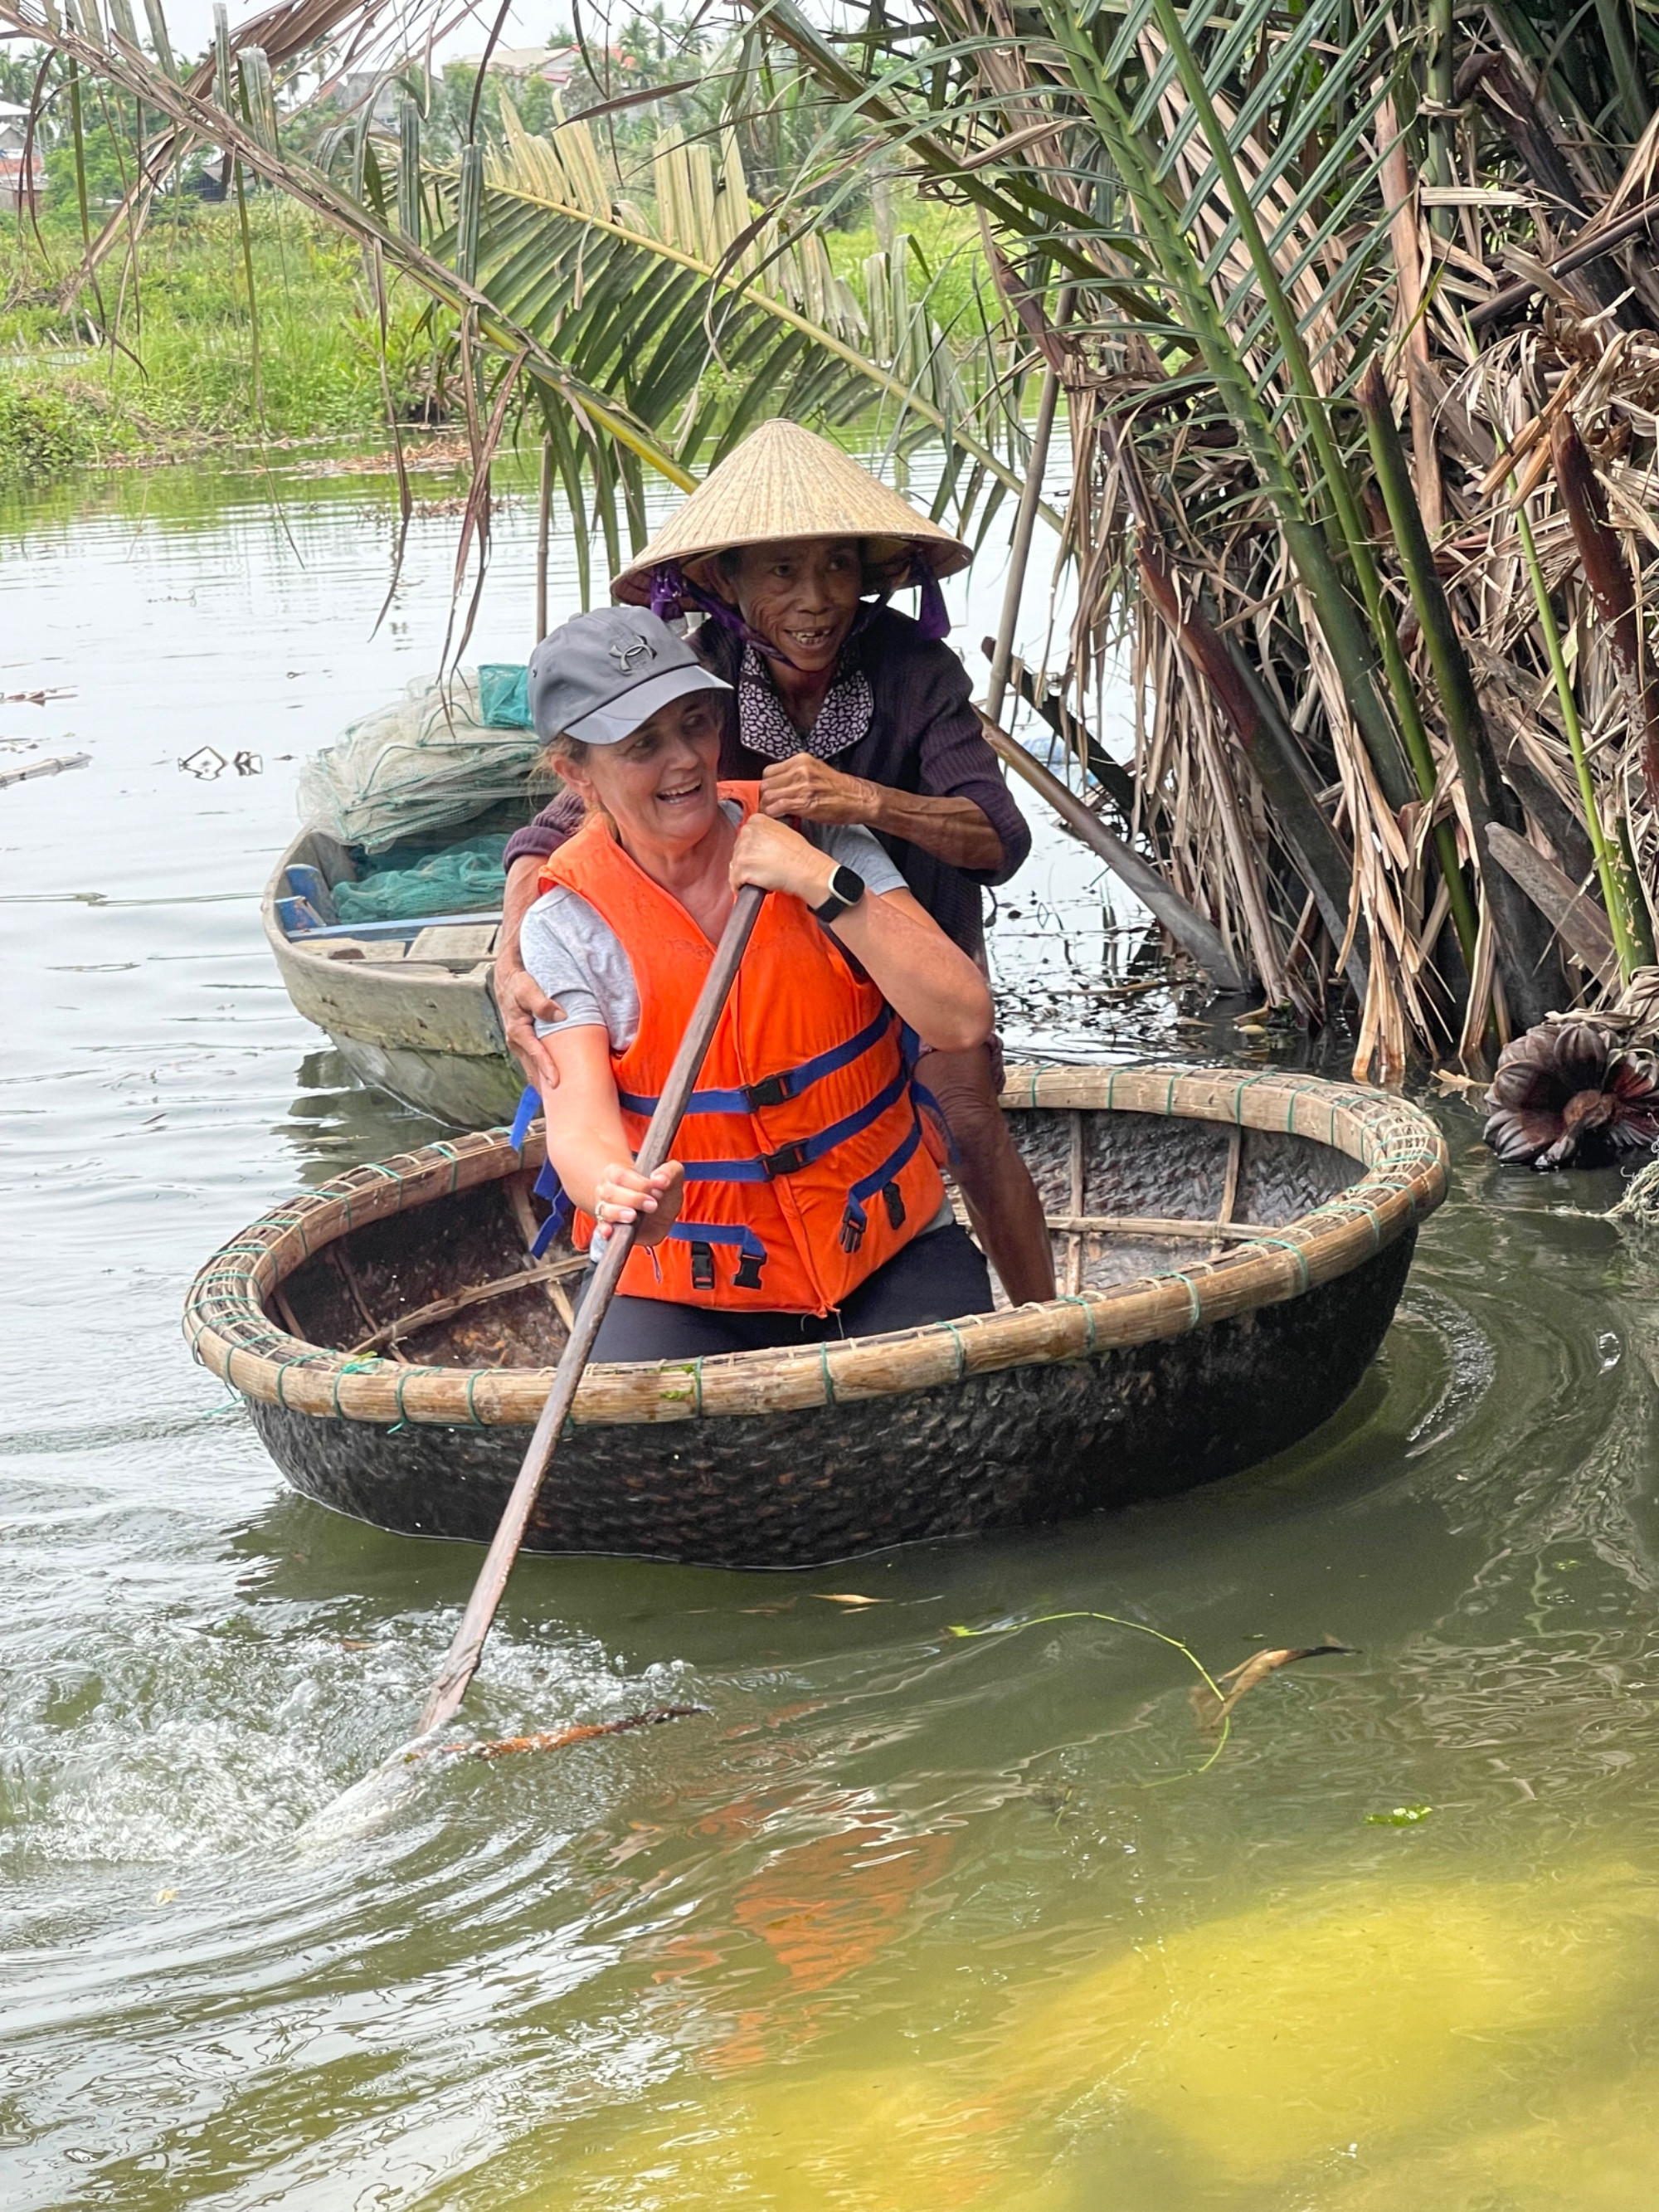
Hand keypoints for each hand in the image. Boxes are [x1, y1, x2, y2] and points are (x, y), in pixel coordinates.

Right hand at [497, 964, 565, 1094]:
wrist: (507, 980)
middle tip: (561, 1103)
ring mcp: (520, 1045)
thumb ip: (542, 1002)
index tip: (556, 1083)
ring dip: (543, 1084)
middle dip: (545, 1087)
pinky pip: (534, 1064)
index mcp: (518, 1032)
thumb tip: (560, 1015)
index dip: (546, 1069)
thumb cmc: (518, 984)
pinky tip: (553, 1085)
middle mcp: (517, 1042)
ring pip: (532, 1070)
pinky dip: (542, 1075)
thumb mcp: (528, 988)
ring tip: (558, 1102)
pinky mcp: (525, 1044)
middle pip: (533, 1070)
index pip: (535, 1054)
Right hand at [591, 1159, 683, 1248]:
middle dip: (632, 1199)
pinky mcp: (610, 1228)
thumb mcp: (671, 1176)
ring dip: (618, 1213)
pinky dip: (604, 1230)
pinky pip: (602, 1228)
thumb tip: (659, 1180)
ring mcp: (605, 1209)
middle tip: (652, 1205)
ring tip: (633, 1216)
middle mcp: (606, 1190)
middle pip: (610, 1192)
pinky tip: (610, 1232)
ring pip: (604, 1210)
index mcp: (617, 1173)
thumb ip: (669, 1172)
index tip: (656, 1190)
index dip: (639, 1184)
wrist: (660, 1214)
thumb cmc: (662, 1191)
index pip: (621, 1175)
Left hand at [730, 811, 837, 906]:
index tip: (762, 858)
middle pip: (738, 852)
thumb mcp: (781, 831)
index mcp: (756, 821)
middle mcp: (746, 832)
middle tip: (765, 869)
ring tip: (765, 878)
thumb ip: (765, 834)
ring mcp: (742, 851)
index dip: (753, 851)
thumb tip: (755, 847)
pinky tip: (758, 887)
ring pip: (735, 867)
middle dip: (748, 863)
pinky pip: (734, 882)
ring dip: (746, 876)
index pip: (744, 838)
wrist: (805, 869)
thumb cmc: (799, 854)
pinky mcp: (741, 869)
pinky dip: (742, 888)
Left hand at [759, 752, 879, 826]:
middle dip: (765, 798)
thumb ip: (796, 774)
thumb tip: (778, 785)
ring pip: (768, 796)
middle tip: (772, 807)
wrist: (859, 799)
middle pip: (765, 784)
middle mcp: (800, 769)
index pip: (768, 772)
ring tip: (776, 814)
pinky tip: (780, 818)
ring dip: (768, 808)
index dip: (767, 786)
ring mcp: (802, 785)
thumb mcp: (815, 771)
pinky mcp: (804, 802)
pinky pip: (776, 808)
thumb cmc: (840, 789)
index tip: (771, 795)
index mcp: (801, 760)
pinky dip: (773, 815)